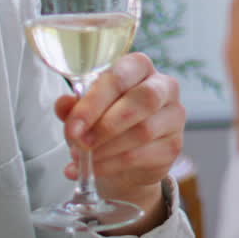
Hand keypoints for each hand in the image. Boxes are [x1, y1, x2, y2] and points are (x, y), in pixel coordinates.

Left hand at [55, 53, 184, 233]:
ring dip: (108, 148)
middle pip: (144, 99)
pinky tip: (94, 170)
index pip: (121, 76)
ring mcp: (173, 116)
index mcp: (139, 67)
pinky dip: (114, 165)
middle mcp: (164, 86)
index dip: (95, 101)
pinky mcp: (174, 145)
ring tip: (83, 159)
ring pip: (144, 130)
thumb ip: (73, 106)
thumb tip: (64, 103)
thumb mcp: (84, 113)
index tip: (74, 126)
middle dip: (107, 124)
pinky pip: (144, 155)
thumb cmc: (104, 124)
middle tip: (81, 143)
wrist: (124, 162)